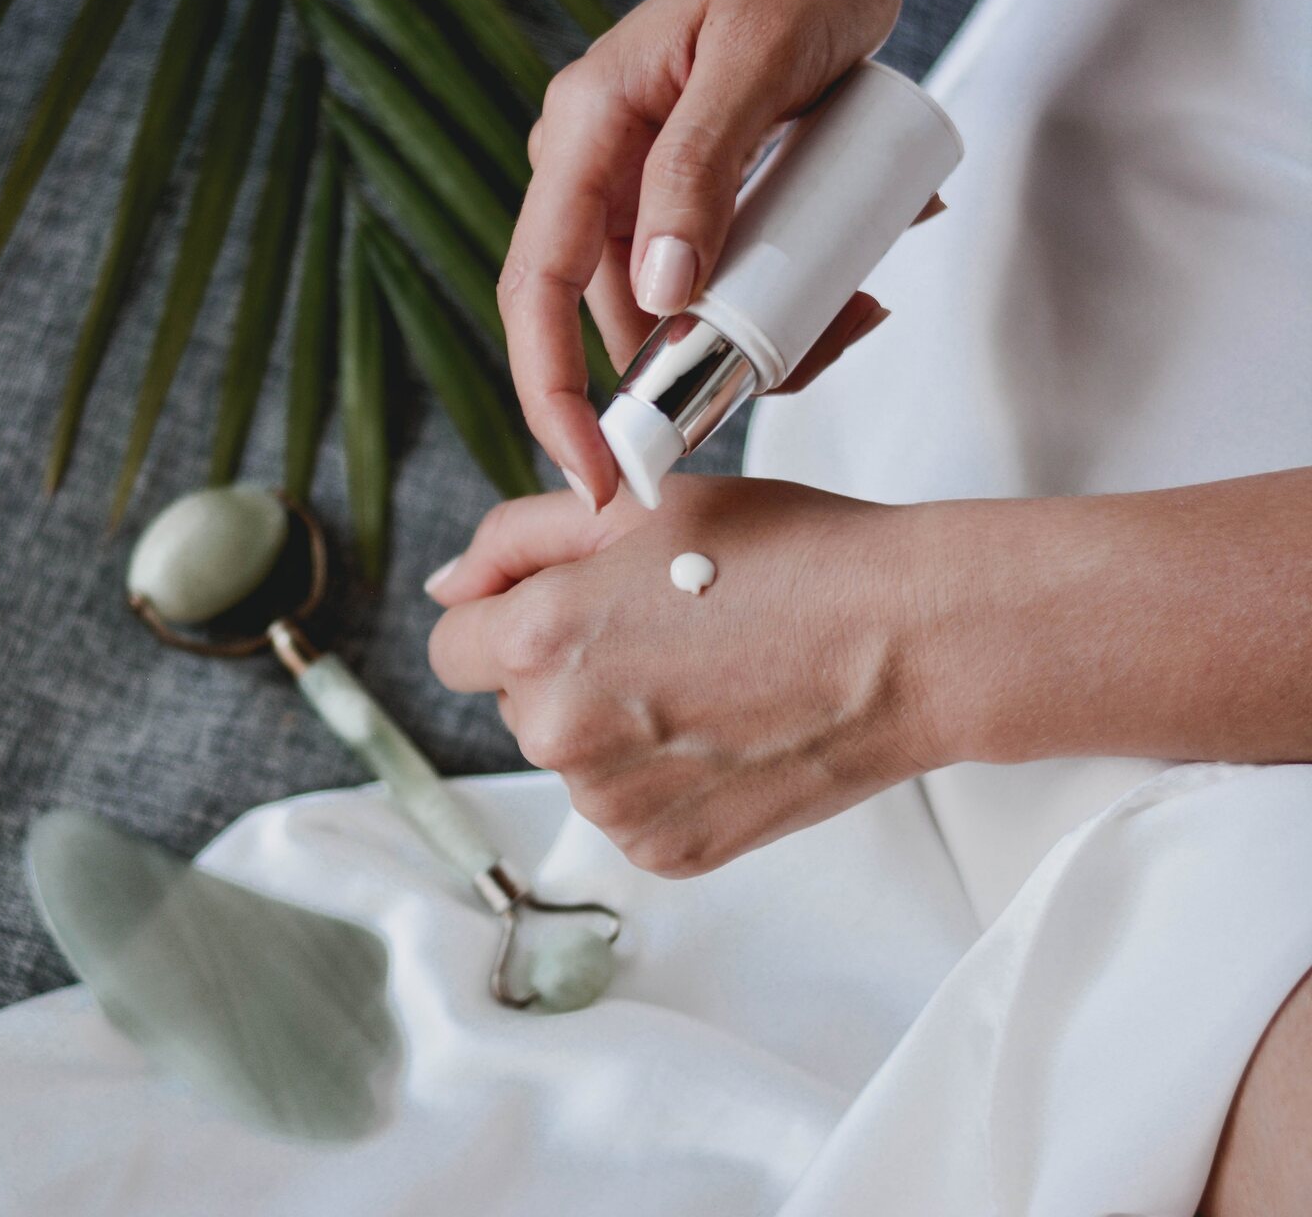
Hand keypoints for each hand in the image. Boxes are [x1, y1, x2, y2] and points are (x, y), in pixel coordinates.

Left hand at [424, 477, 945, 876]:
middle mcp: (558, 736)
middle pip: (516, 701)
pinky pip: (630, 805)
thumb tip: (447, 588)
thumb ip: (516, 540)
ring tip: (715, 675)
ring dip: (617, 722)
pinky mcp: (666, 851)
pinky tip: (730, 727)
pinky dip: (665, 775)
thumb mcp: (639, 506)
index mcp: (538, 642)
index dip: (507, 613)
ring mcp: (613, 806)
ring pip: (575, 757)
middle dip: (569, 665)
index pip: (455, 645)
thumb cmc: (790, 556)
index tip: (572, 602)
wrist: (911, 641)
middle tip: (672, 628)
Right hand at [501, 0, 920, 508]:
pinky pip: (713, 279)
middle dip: (684, 375)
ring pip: (671, 310)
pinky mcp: (688, 197)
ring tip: (849, 308)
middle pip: (606, 318)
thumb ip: (699, 171)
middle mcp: (593, 167)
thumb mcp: (755, 65)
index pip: (535, 289)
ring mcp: (637, 186)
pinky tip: (845, 285)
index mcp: (583, 132)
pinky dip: (773, 302)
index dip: (550, 393)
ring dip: (752, 337)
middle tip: (778, 382)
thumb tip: (661, 297)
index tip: (595, 471)